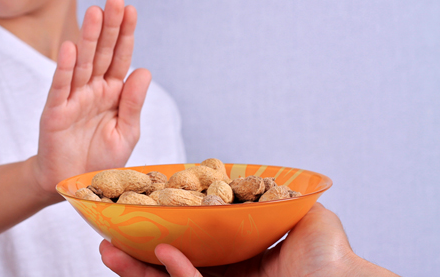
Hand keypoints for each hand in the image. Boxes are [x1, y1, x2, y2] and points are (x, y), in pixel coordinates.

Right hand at [33, 0, 150, 192]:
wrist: (72, 184)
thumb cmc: (99, 159)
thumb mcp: (126, 133)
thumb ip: (133, 103)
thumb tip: (143, 69)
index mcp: (112, 94)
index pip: (120, 58)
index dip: (125, 35)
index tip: (131, 11)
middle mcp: (92, 90)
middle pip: (102, 53)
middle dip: (109, 27)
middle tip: (114, 0)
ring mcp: (72, 99)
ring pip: (82, 64)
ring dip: (88, 38)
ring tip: (95, 13)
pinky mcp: (54, 112)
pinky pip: (61, 87)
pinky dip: (65, 68)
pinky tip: (71, 48)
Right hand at [99, 203, 398, 275]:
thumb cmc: (337, 258)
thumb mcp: (306, 216)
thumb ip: (277, 197)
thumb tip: (256, 177)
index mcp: (240, 258)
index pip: (190, 246)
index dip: (160, 233)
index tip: (134, 216)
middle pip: (170, 266)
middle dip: (134, 255)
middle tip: (106, 240)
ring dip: (139, 268)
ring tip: (110, 252)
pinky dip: (178, 273)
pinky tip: (164, 254)